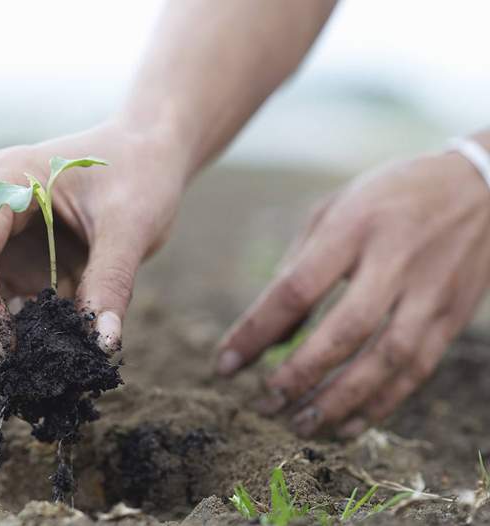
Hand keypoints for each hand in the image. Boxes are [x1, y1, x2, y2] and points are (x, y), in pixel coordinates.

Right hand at [0, 120, 188, 381]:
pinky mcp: (15, 255)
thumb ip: (112, 282)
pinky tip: (32, 358)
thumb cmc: (140, 171)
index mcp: (5, 180)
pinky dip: (6, 328)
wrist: (149, 150)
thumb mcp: (132, 225)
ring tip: (10, 375)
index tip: (6, 347)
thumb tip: (100, 348)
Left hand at [216, 151, 489, 436]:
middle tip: (265, 403)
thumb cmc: (388, 197)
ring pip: (386, 360)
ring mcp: (431, 292)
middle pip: (345, 330)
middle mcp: (395, 260)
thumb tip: (269, 336)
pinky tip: (346, 425)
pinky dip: (381, 404)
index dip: (257, 331)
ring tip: (301, 425)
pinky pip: (417, 370)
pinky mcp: (453, 316)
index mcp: (353, 227)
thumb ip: (296, 268)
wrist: (482, 186)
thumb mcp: (333, 210)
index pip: (297, 289)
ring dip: (340, 400)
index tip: (226, 365)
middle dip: (301, 374)